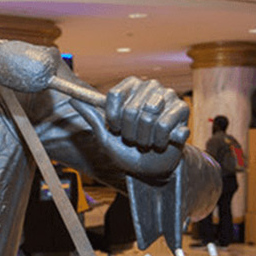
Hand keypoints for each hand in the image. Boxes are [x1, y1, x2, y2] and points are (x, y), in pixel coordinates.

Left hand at [70, 76, 188, 177]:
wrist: (151, 168)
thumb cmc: (127, 149)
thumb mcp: (105, 135)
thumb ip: (92, 116)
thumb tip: (72, 99)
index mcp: (130, 86)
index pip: (114, 96)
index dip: (112, 118)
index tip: (115, 128)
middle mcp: (149, 87)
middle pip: (130, 109)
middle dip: (128, 132)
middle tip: (132, 139)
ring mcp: (168, 96)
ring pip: (148, 117)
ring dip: (144, 138)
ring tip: (146, 141)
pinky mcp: (182, 109)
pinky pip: (164, 125)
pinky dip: (159, 141)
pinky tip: (161, 143)